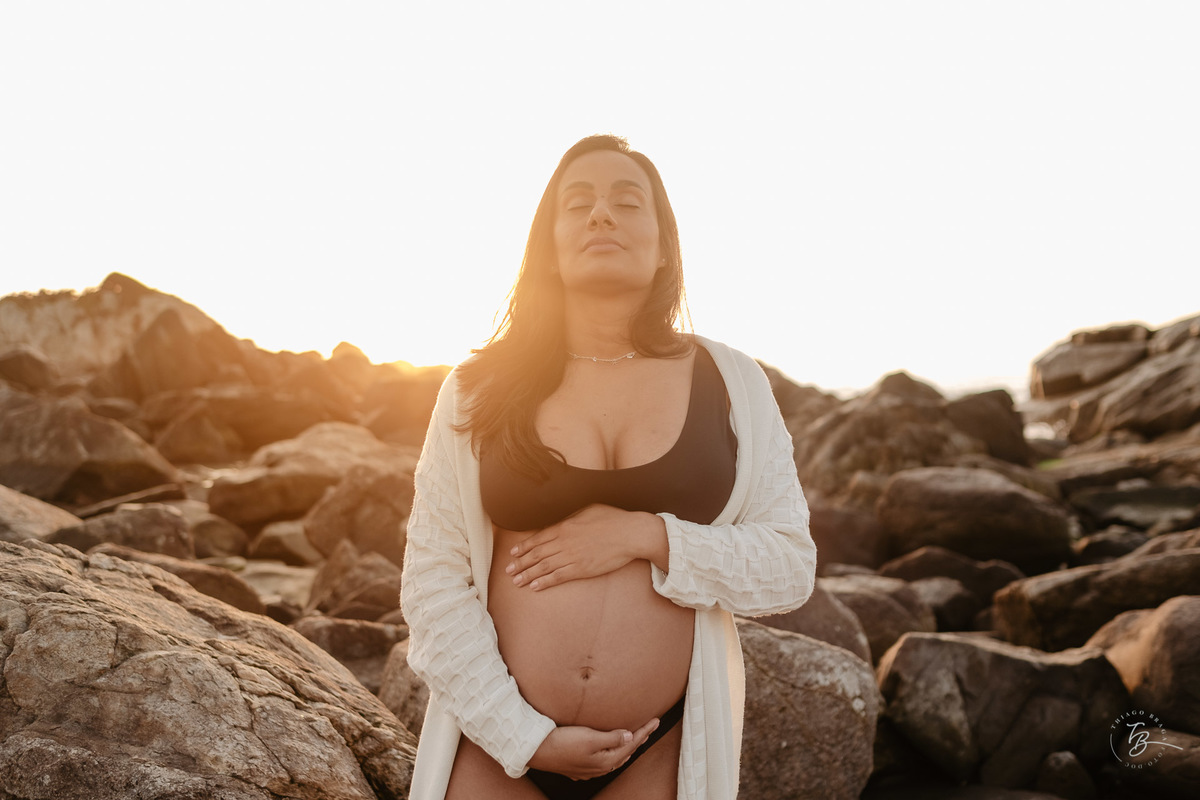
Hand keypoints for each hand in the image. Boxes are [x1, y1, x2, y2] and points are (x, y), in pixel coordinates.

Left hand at [506, 505, 665, 590]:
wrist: (630, 534)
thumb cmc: (612, 518)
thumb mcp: (587, 509)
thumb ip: (570, 516)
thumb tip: (559, 519)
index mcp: (564, 526)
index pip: (538, 538)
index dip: (524, 547)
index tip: (513, 553)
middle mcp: (564, 542)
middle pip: (537, 554)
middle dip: (521, 563)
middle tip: (508, 570)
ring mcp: (572, 557)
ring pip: (544, 567)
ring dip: (528, 574)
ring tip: (517, 581)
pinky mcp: (582, 569)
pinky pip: (559, 577)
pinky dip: (545, 582)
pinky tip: (535, 586)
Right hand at [527, 718, 659, 779]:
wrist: (537, 751)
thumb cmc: (562, 742)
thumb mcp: (589, 737)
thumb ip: (611, 738)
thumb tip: (629, 736)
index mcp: (605, 760)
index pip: (631, 743)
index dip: (644, 731)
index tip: (655, 720)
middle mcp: (599, 768)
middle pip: (625, 752)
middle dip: (639, 739)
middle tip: (650, 727)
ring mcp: (588, 769)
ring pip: (614, 758)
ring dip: (626, 748)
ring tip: (635, 738)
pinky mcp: (578, 767)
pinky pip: (603, 761)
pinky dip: (612, 754)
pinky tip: (610, 752)